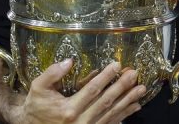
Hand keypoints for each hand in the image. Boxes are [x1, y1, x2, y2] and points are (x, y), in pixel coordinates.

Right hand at [9, 59, 145, 123]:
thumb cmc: (37, 106)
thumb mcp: (38, 88)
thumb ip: (52, 74)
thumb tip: (69, 61)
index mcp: (68, 110)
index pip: (91, 90)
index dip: (105, 77)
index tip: (117, 65)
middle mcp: (80, 121)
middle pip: (106, 102)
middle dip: (122, 87)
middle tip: (134, 74)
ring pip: (111, 113)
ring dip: (128, 101)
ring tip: (141, 89)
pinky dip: (124, 115)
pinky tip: (135, 106)